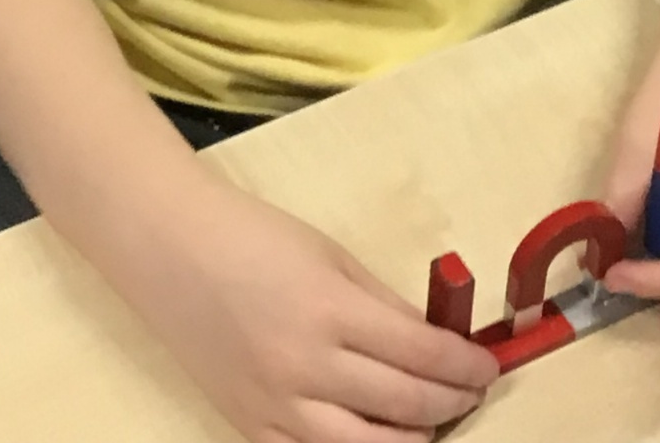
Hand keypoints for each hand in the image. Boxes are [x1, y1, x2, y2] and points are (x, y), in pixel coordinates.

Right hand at [138, 174, 498, 442]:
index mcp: (331, 311)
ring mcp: (274, 406)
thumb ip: (382, 302)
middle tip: (470, 393)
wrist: (171, 249)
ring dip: (411, 441)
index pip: (421, 355)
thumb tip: (430, 339)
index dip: (464, 366)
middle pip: (403, 407)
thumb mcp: (331, 256)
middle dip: (450, 404)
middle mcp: (305, 367)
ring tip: (430, 424)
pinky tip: (374, 441)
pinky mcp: (247, 427)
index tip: (487, 367)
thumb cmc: (254, 237)